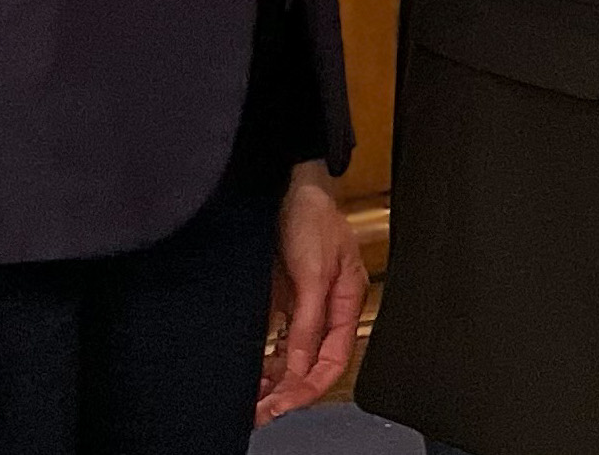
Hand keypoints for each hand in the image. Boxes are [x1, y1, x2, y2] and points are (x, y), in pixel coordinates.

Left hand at [255, 163, 365, 423]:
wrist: (288, 186)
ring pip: (292, 357)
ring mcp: (304, 305)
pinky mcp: (283, 299)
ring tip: (251, 400)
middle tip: (260, 411)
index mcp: (348, 302)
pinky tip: (250, 374)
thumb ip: (307, 321)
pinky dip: (264, 361)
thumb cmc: (312, 216)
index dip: (310, 387)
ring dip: (273, 380)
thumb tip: (298, 364)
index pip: (335, 361)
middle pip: (312, 364)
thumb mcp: (313, 272)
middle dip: (289, 392)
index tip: (283, 405)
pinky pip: (276, 341)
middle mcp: (327, 309)